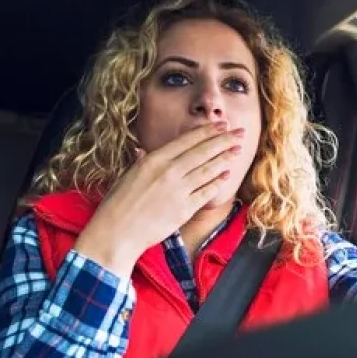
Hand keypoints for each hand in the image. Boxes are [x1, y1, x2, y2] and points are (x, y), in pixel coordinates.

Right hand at [75, 123, 244, 277]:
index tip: (222, 124)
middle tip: (240, 133)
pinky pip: (206, 193)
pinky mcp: (185, 210)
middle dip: (224, 140)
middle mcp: (168, 172)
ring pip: (208, 170)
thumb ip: (141, 162)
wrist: (117, 233)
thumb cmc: (118, 204)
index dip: (207, 132)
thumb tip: (142, 151)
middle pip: (203, 152)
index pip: (187, 141)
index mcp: (154, 160)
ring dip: (225, 158)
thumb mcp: (127, 175)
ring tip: (238, 150)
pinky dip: (218, 183)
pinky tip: (227, 175)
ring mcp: (178, 191)